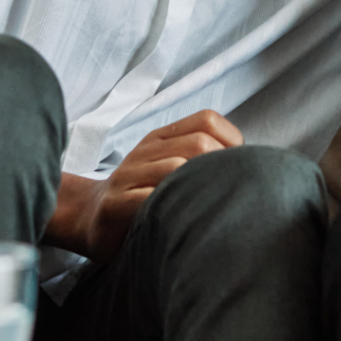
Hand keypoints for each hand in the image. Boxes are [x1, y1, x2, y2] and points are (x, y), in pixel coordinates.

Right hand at [44, 110, 242, 262]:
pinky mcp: (115, 205)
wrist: (89, 216)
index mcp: (163, 136)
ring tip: (209, 208)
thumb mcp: (169, 164)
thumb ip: (200, 156)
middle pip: (199, 143)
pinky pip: (150, 200)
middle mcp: (147, 149)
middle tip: (226, 193)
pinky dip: (173, 208)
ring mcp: (129, 175)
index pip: (207, 119)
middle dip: (220, 168)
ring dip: (200, 189)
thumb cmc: (143, 193)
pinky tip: (182, 221)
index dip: (231, 141)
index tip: (236, 169)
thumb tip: (250, 162)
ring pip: (177, 169)